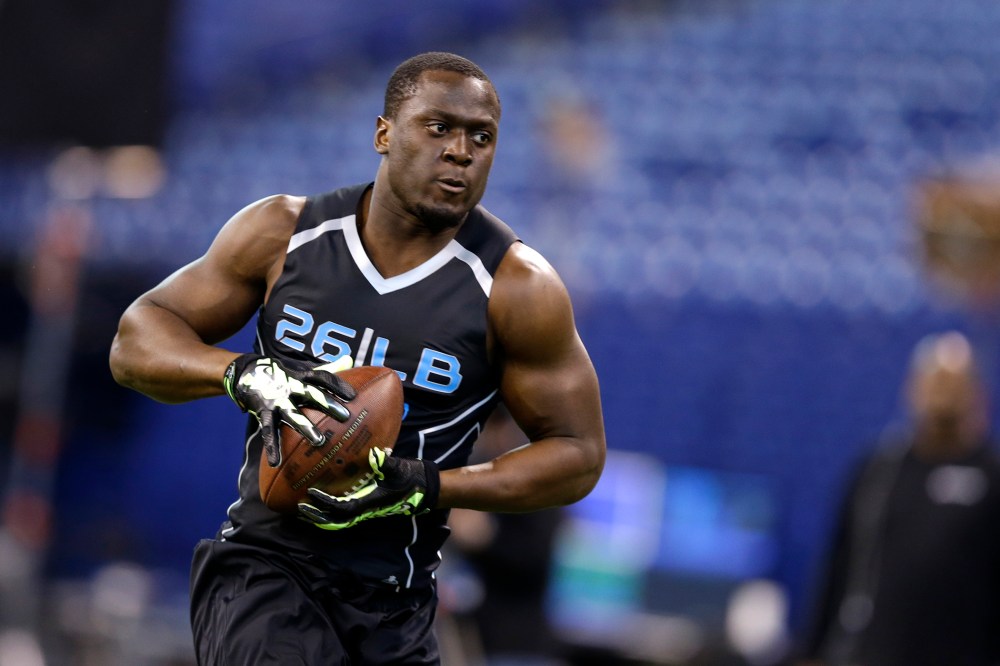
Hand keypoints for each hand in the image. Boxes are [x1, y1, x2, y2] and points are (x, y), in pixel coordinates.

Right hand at [223, 354, 356, 465]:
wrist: (247, 373)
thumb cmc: (284, 376)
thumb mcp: (303, 372)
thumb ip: (327, 369)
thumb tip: (350, 359)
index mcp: (301, 376)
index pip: (322, 377)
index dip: (338, 385)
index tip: (353, 396)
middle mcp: (290, 386)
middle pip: (311, 393)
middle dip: (328, 404)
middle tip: (345, 416)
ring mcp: (277, 400)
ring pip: (293, 414)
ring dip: (305, 428)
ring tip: (319, 441)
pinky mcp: (264, 413)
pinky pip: (268, 431)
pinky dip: (272, 447)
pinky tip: (276, 462)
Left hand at [298, 448, 439, 529]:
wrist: (425, 488)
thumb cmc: (411, 478)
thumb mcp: (400, 468)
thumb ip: (386, 463)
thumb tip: (375, 453)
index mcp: (371, 502)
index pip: (343, 507)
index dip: (326, 503)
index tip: (311, 493)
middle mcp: (366, 510)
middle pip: (337, 520)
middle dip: (318, 516)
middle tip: (300, 507)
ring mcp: (367, 510)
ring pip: (339, 520)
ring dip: (321, 517)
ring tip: (305, 509)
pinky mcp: (368, 506)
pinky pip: (345, 514)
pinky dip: (331, 512)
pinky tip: (322, 504)